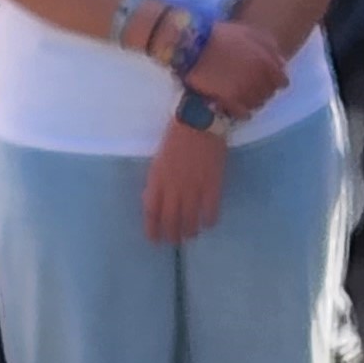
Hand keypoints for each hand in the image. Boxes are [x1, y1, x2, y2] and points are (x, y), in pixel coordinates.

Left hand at [142, 115, 229, 243]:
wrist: (200, 121)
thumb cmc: (177, 135)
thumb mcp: (160, 159)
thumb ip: (158, 180)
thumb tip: (159, 200)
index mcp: (157, 179)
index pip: (151, 212)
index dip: (152, 229)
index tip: (154, 239)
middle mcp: (173, 188)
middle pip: (170, 220)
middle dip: (171, 235)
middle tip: (174, 241)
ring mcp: (193, 188)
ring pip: (189, 220)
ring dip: (189, 231)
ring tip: (191, 234)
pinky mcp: (212, 185)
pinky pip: (210, 211)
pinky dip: (209, 220)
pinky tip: (208, 223)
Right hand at [185, 18, 287, 120]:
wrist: (191, 46)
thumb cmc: (219, 36)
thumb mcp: (248, 32)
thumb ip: (268, 46)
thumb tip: (282, 62)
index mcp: (265, 61)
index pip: (281, 81)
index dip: (275, 81)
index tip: (267, 80)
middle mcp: (258, 77)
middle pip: (269, 94)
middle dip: (263, 90)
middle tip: (251, 86)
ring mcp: (244, 90)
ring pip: (257, 104)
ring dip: (252, 101)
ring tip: (242, 95)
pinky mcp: (229, 100)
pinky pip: (243, 113)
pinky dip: (242, 112)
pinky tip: (236, 106)